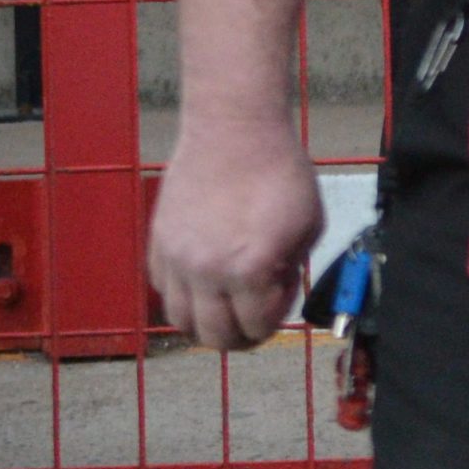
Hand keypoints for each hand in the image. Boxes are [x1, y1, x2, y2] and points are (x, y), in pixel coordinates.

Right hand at [147, 118, 324, 349]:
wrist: (235, 130)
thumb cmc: (278, 171)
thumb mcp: (310, 225)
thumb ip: (292, 268)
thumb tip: (275, 292)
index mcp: (250, 269)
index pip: (256, 327)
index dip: (273, 321)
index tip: (279, 300)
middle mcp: (207, 271)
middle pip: (213, 336)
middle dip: (238, 337)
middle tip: (251, 324)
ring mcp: (177, 257)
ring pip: (178, 319)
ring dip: (203, 323)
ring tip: (223, 309)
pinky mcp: (158, 241)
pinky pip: (162, 288)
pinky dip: (181, 294)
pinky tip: (202, 279)